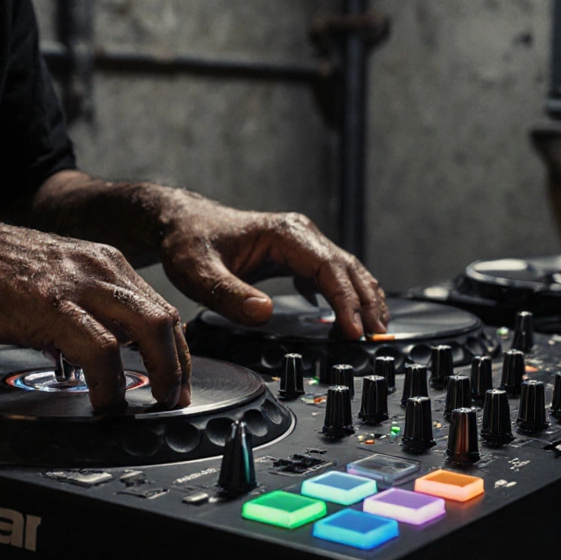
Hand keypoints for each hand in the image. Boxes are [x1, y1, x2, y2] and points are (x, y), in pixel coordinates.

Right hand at [0, 210, 190, 411]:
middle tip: (173, 400)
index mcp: (105, 264)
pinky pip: (100, 349)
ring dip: (158, 374)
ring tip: (151, 405)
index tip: (176, 381)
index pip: (160, 310)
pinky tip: (105, 402)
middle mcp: (101, 268)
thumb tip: (103, 355)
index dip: (177, 351)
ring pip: (147, 329)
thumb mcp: (56, 283)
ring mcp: (78, 284)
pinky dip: (111, 383)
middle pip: (166, 320)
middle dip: (178, 367)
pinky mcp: (50, 304)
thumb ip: (84, 313)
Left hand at [156, 189, 387, 338]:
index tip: (354, 329)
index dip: (345, 300)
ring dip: (363, 298)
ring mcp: (301, 244)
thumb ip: (230, 295)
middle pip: (346, 268)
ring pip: (345, 270)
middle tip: (378, 335)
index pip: (328, 267)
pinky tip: (350, 318)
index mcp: (284, 234)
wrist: (182, 224)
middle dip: (366, 302)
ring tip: (375, 329)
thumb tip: (264, 313)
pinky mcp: (297, 256)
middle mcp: (299, 234)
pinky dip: (346, 296)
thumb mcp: (199, 272)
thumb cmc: (189, 243)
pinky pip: (331, 275)